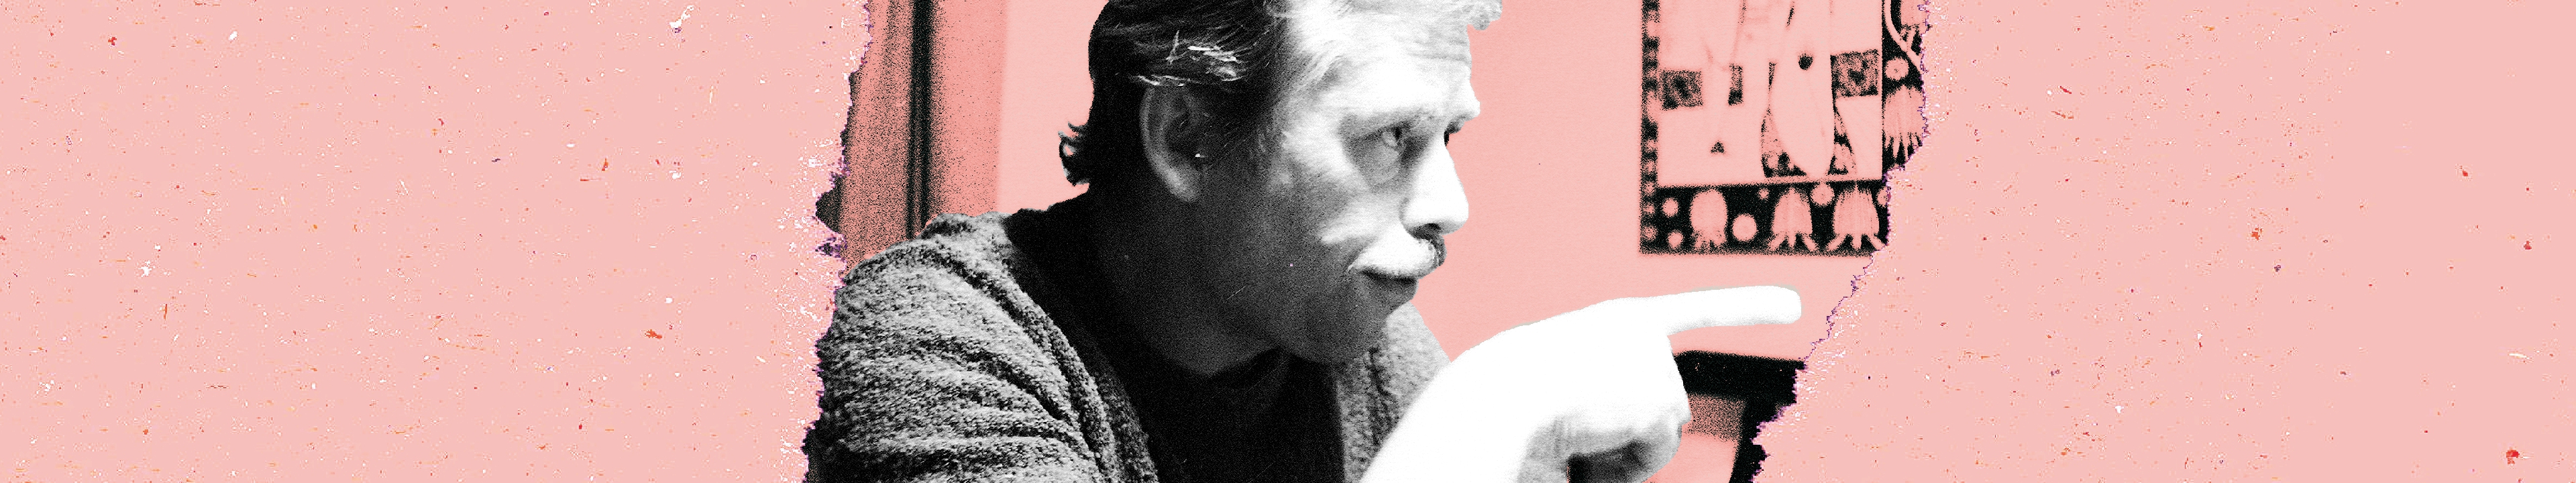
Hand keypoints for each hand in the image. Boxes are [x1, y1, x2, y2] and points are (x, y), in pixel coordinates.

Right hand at [1362, 286, 1800, 482]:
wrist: (1488, 399)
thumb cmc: (1499, 399)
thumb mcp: (1553, 383)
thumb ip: (1600, 392)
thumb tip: (1634, 433)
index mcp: (1608, 325)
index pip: (1692, 311)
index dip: (1748, 306)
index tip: (1793, 303)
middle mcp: (1638, 332)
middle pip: (1667, 404)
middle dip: (1630, 433)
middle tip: (1574, 430)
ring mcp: (1653, 360)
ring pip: (1662, 431)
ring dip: (1620, 450)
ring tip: (1571, 433)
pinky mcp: (1659, 394)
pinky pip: (1655, 452)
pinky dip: (1621, 463)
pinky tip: (1584, 444)